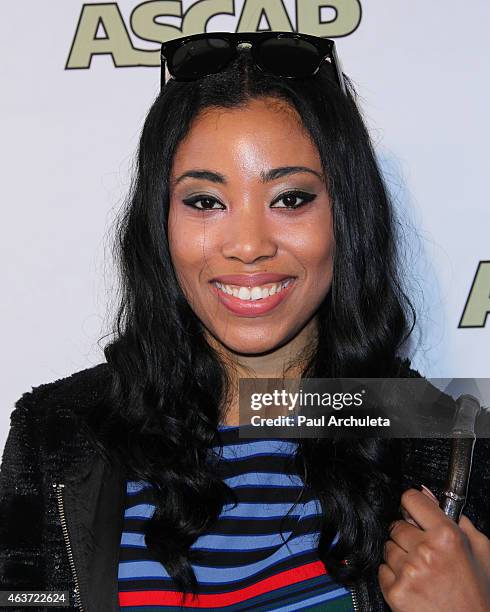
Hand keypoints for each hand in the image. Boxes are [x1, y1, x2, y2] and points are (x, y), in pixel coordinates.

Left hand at [378, 485, 489, 611]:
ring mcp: (408, 572)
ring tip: (422, 571)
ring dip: (400, 556)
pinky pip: (383, 569)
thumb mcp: (480, 550)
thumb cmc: (478, 593)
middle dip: (408, 535)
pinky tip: (413, 583)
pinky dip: (394, 575)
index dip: (413, 504)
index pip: (412, 498)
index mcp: (447, 536)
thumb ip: (458, 519)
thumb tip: (429, 495)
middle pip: (397, 525)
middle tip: (424, 551)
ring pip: (388, 547)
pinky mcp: (396, 592)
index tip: (414, 510)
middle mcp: (425, 551)